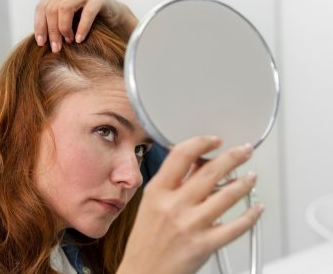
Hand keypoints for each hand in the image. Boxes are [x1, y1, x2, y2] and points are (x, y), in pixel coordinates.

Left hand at [34, 0, 137, 51]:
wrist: (111, 19)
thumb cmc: (84, 24)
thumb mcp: (65, 23)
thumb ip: (52, 26)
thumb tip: (39, 41)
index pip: (42, 7)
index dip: (39, 25)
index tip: (41, 43)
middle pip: (52, 8)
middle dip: (52, 30)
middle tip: (56, 48)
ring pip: (65, 7)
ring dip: (64, 28)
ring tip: (69, 42)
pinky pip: (87, 12)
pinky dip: (82, 28)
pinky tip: (79, 39)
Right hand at [118, 136, 263, 273]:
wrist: (144, 272)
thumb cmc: (146, 240)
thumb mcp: (151, 205)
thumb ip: (172, 183)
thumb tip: (196, 164)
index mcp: (158, 192)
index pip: (181, 156)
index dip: (202, 143)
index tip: (214, 140)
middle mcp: (174, 205)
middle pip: (210, 171)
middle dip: (233, 156)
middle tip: (244, 151)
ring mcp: (190, 224)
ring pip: (227, 195)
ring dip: (245, 182)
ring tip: (251, 177)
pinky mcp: (204, 244)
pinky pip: (236, 226)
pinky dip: (251, 215)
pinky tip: (255, 208)